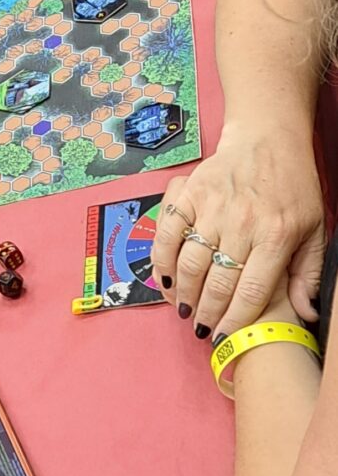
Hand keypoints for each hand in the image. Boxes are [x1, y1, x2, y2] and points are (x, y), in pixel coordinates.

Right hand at [151, 123, 325, 340]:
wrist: (268, 138)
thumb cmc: (293, 186)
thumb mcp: (314, 230)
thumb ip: (308, 274)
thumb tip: (304, 314)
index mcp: (277, 235)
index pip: (251, 291)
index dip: (234, 320)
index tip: (222, 338)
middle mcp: (243, 222)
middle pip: (217, 281)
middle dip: (205, 312)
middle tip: (199, 329)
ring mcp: (213, 206)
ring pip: (189, 262)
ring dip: (182, 292)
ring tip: (183, 308)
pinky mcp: (190, 193)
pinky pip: (167, 233)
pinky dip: (161, 259)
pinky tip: (165, 278)